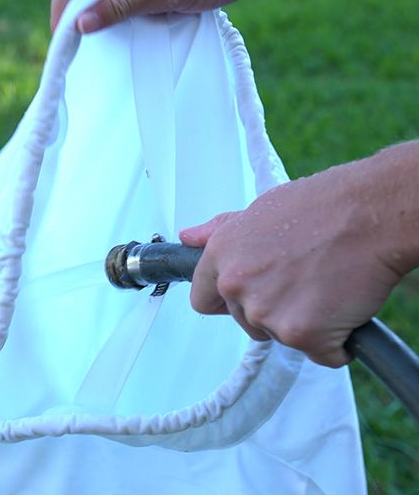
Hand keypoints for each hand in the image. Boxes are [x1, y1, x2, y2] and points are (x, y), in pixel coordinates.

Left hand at [179, 151, 417, 366]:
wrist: (371, 214)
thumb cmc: (322, 206)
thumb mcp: (258, 210)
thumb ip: (221, 231)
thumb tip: (188, 237)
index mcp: (221, 255)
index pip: (203, 299)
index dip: (227, 302)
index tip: (250, 296)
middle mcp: (236, 285)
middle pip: (245, 321)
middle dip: (272, 310)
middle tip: (304, 282)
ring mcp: (266, 313)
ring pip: (281, 337)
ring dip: (305, 324)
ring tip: (327, 285)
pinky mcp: (301, 334)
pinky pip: (322, 354)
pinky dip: (337, 342)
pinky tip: (347, 307)